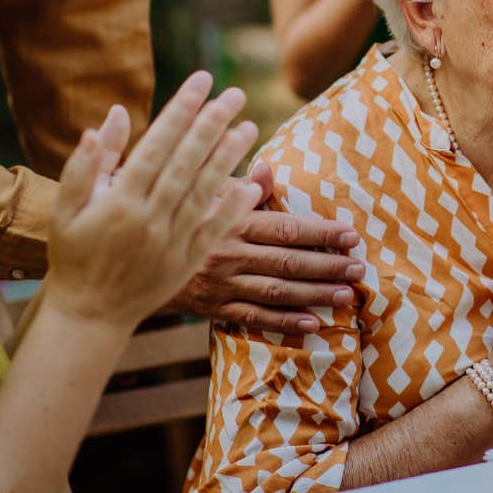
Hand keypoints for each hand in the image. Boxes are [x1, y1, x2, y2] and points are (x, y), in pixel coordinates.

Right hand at [45, 72, 261, 332]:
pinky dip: (233, 208)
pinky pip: (214, 230)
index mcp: (118, 200)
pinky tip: (252, 184)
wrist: (88, 315)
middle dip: (212, 124)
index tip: (201, 80)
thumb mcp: (66, 209)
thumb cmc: (73, 255)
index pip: (156, 144)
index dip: (181, 110)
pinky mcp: (187, 262)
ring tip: (248, 127)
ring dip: (229, 158)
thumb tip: (109, 116)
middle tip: (234, 93)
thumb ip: (87, 163)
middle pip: (186, 162)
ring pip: (205, 191)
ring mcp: (170, 241)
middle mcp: (148, 218)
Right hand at [166, 162, 365, 333]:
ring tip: (347, 294)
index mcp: (232, 222)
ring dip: (315, 294)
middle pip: (287, 262)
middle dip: (327, 266)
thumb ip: (242, 186)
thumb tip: (268, 168)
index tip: (351, 236)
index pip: (286, 228)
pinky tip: (314, 323)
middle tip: (359, 268)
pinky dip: (285, 322)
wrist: (134, 254)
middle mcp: (229, 254)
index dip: (321, 233)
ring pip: (277, 292)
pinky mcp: (215, 309)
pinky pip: (255, 318)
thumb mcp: (206, 192)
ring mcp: (222, 284)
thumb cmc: (184, 216)